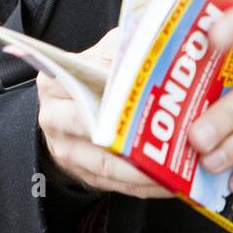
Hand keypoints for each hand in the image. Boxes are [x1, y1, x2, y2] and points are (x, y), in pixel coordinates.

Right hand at [36, 27, 173, 198]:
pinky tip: (170, 182)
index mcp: (57, 82)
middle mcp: (55, 118)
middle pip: (98, 132)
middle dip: (137, 140)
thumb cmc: (92, 76)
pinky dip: (145, 186)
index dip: (120, 95)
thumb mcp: (103, 50)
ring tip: (176, 169)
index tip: (150, 102)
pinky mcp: (83, 174)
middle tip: (174, 141)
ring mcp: (66, 150)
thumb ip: (123, 46)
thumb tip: (153, 47)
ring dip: (144, 172)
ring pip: (108, 166)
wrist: (68, 106)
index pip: (87, 86)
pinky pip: (117, 185)